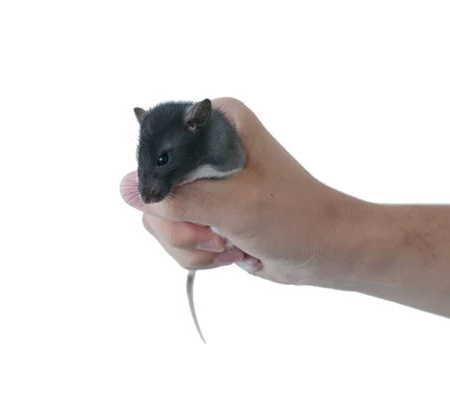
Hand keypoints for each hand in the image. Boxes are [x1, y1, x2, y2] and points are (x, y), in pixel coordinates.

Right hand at [120, 97, 366, 285]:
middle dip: (182, 224)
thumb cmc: (292, 217)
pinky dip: (199, 254)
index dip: (162, 183)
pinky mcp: (205, 212)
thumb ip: (176, 197)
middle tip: (217, 232)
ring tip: (228, 244)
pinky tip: (230, 251)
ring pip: (160, 219)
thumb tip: (126, 189)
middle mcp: (204, 150)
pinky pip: (175, 237)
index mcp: (216, 125)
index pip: (157, 146)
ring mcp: (202, 183)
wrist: (324, 250)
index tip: (191, 207)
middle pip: (154, 190)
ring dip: (191, 243)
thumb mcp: (232, 205)